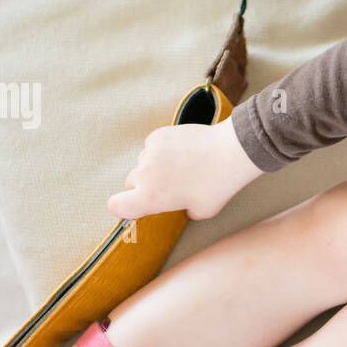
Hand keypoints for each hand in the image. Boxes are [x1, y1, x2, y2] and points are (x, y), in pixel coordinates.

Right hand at [107, 117, 261, 221]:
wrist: (230, 152)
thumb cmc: (218, 185)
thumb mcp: (201, 211)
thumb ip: (182, 211)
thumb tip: (181, 205)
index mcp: (150, 198)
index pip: (116, 206)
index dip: (124, 207)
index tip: (136, 206)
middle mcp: (144, 174)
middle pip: (130, 183)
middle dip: (143, 187)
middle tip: (168, 187)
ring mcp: (149, 152)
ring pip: (142, 163)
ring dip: (154, 167)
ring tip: (181, 167)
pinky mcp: (158, 135)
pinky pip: (152, 146)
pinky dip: (162, 150)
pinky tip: (182, 152)